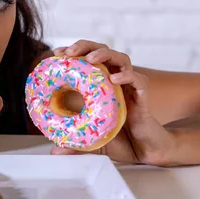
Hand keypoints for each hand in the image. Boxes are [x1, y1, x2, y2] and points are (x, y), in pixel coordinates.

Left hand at [51, 40, 178, 165]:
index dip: (73, 52)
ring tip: (89, 59)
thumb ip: (74, 144)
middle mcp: (115, 81)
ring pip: (121, 59)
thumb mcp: (91, 140)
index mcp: (101, 84)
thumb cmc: (120, 139)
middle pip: (102, 51)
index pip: (87, 59)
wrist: (144, 152)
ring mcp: (129, 86)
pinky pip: (137, 80)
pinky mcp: (143, 96)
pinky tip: (114, 79)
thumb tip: (54, 152)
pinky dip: (126, 76)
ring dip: (104, 55)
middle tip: (68, 52)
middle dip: (84, 46)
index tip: (57, 53)